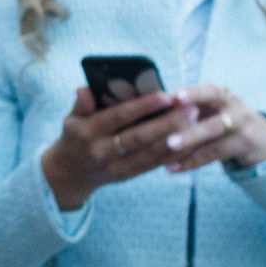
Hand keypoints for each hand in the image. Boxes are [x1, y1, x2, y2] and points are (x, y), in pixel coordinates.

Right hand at [39, 86, 202, 210]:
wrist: (70, 172)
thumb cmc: (76, 135)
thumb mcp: (71, 118)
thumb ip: (81, 103)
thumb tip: (85, 90)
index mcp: (86, 132)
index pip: (119, 117)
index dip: (144, 107)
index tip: (166, 96)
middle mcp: (100, 152)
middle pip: (139, 137)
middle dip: (167, 123)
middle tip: (191, 108)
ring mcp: (114, 167)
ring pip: (150, 153)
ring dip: (175, 138)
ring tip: (195, 121)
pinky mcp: (126, 176)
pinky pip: (153, 165)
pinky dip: (173, 154)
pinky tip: (190, 141)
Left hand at [157, 83, 265, 173]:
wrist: (259, 135)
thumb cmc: (219, 116)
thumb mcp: (208, 107)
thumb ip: (185, 107)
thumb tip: (146, 108)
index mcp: (222, 96)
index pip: (209, 91)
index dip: (193, 94)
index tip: (174, 98)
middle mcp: (235, 110)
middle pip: (214, 121)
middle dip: (191, 130)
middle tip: (168, 138)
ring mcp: (242, 129)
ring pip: (215, 139)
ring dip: (190, 145)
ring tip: (167, 150)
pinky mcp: (244, 146)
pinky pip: (215, 155)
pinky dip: (192, 161)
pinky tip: (171, 167)